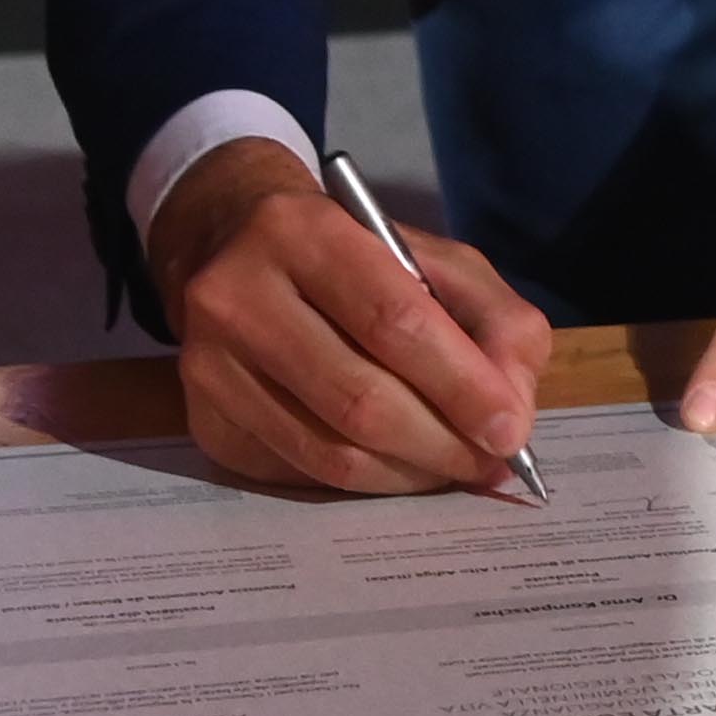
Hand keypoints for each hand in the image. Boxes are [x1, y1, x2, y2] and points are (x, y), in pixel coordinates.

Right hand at [147, 142, 559, 494]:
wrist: (233, 250)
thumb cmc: (353, 259)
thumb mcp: (433, 260)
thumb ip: (493, 321)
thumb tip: (510, 412)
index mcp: (304, 232)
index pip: (393, 321)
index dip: (460, 384)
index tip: (509, 429)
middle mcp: (238, 295)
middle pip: (360, 399)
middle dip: (442, 443)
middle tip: (489, 464)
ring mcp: (210, 365)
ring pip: (330, 452)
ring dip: (410, 474)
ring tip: (453, 468)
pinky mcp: (205, 421)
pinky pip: (302, 473)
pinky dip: (367, 483)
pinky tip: (398, 467)